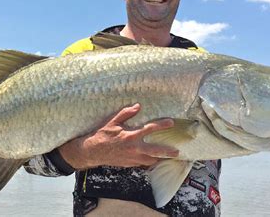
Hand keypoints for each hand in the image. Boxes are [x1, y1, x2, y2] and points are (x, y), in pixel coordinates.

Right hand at [58, 103, 178, 169]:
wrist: (92, 151)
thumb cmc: (102, 135)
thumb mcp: (112, 121)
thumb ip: (126, 113)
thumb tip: (138, 106)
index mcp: (131, 135)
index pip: (150, 129)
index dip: (162, 125)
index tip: (171, 122)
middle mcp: (134, 148)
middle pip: (155, 150)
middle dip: (167, 151)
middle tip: (177, 152)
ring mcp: (132, 158)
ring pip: (150, 160)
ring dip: (158, 158)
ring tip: (166, 157)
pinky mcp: (128, 164)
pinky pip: (142, 164)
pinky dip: (148, 162)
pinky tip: (152, 160)